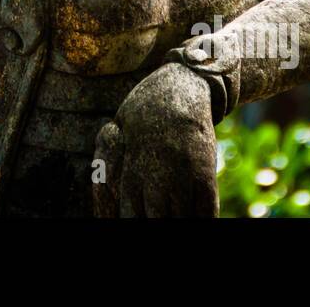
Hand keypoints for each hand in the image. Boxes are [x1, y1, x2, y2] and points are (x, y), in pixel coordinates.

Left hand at [93, 61, 218, 216]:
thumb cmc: (142, 112)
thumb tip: (102, 188)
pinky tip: (200, 219)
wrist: (180, 86)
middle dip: (156, 223)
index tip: (136, 221)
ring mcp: (181, 174)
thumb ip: (109, 164)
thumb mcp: (115, 131)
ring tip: (175, 216)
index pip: (128, 215)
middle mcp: (155, 174)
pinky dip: (204, 218)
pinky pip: (207, 208)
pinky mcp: (204, 171)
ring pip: (180, 217)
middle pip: (155, 220)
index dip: (132, 223)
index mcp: (130, 168)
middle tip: (158, 219)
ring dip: (179, 219)